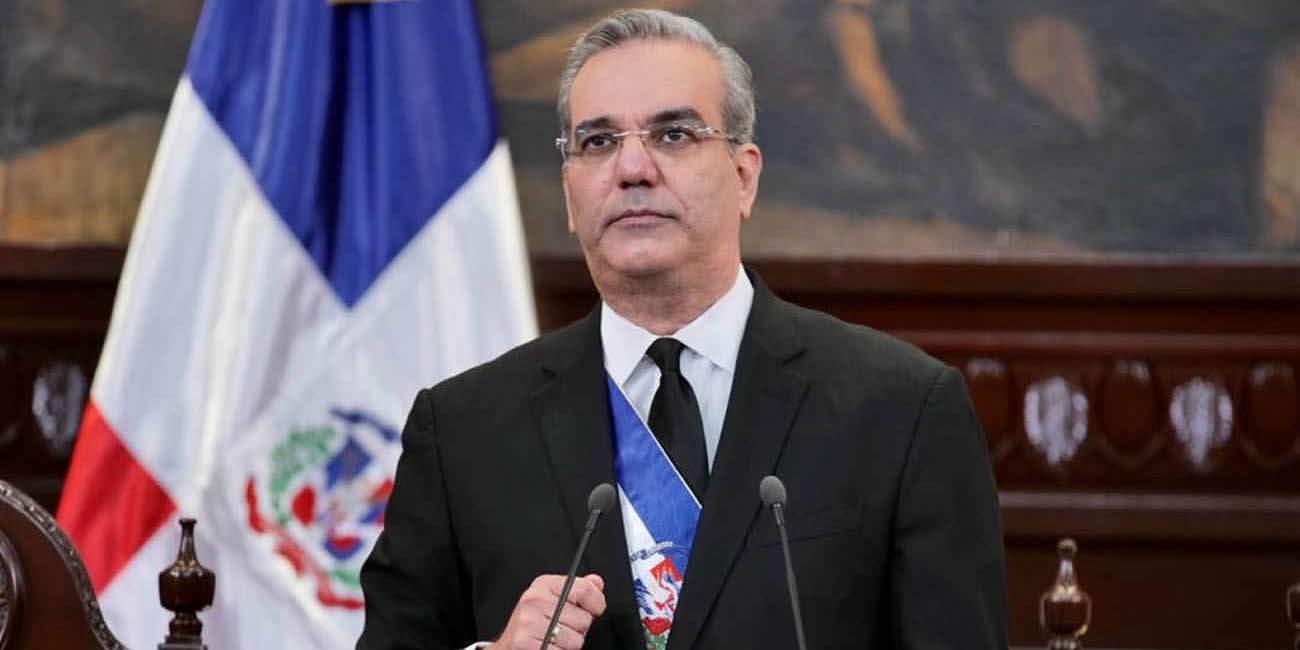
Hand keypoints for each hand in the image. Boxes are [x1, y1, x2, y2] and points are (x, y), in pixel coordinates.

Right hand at [489, 573, 606, 649]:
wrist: (509, 646)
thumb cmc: (533, 624)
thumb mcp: (553, 600)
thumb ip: (578, 590)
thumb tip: (596, 582)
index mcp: (543, 586)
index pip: (585, 589)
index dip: (597, 603)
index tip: (594, 609)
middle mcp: (535, 601)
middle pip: (584, 619)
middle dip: (578, 628)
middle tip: (560, 628)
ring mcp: (530, 623)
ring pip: (576, 640)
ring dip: (568, 645)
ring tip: (553, 639)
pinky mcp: (527, 644)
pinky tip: (547, 647)